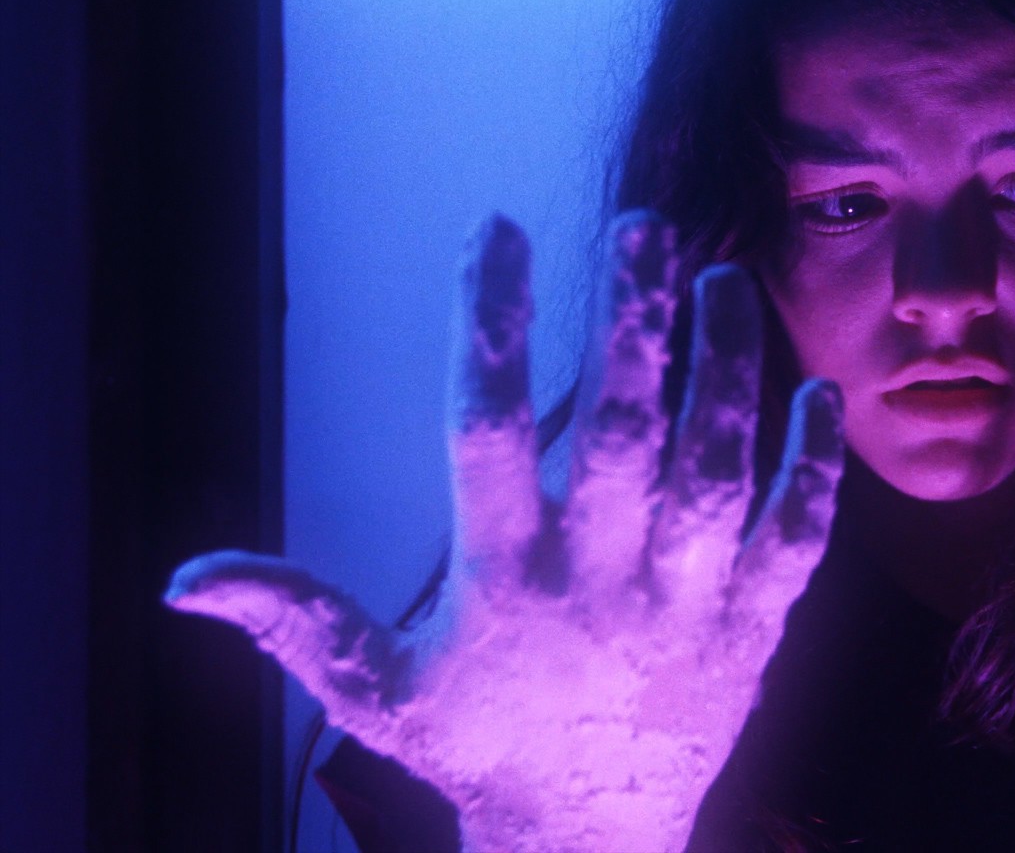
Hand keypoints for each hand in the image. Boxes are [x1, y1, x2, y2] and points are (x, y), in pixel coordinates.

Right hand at [167, 212, 842, 851]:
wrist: (588, 846)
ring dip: (724, 377)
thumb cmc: (479, 750)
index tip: (496, 229)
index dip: (487, 328)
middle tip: (644, 227)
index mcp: (503, 582)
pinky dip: (813, 473)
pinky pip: (794, 544)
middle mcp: (599, 584)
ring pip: (715, 476)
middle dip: (631, 331)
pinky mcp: (752, 632)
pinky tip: (822, 394)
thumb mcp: (379, 697)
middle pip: (619, 439)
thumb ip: (300, 623)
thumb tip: (187, 580)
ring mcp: (686, 607)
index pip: (483, 433)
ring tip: (726, 281)